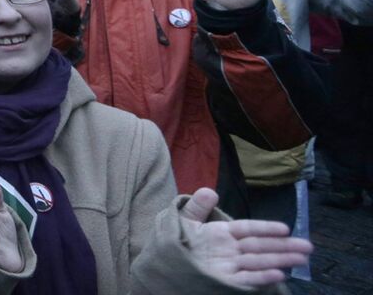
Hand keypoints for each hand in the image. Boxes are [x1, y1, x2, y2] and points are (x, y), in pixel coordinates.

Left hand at [179, 187, 310, 287]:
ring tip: (302, 259)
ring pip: (258, 262)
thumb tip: (210, 190)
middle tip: (308, 246)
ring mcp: (229, 266)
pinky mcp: (225, 281)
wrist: (163, 266)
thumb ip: (197, 207)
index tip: (285, 228)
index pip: (247, 229)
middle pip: (260, 246)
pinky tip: (279, 274)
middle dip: (283, 246)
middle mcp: (230, 250)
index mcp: (222, 233)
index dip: (265, 228)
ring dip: (280, 260)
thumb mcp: (183, 222)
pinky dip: (261, 277)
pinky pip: (246, 279)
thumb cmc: (175, 241)